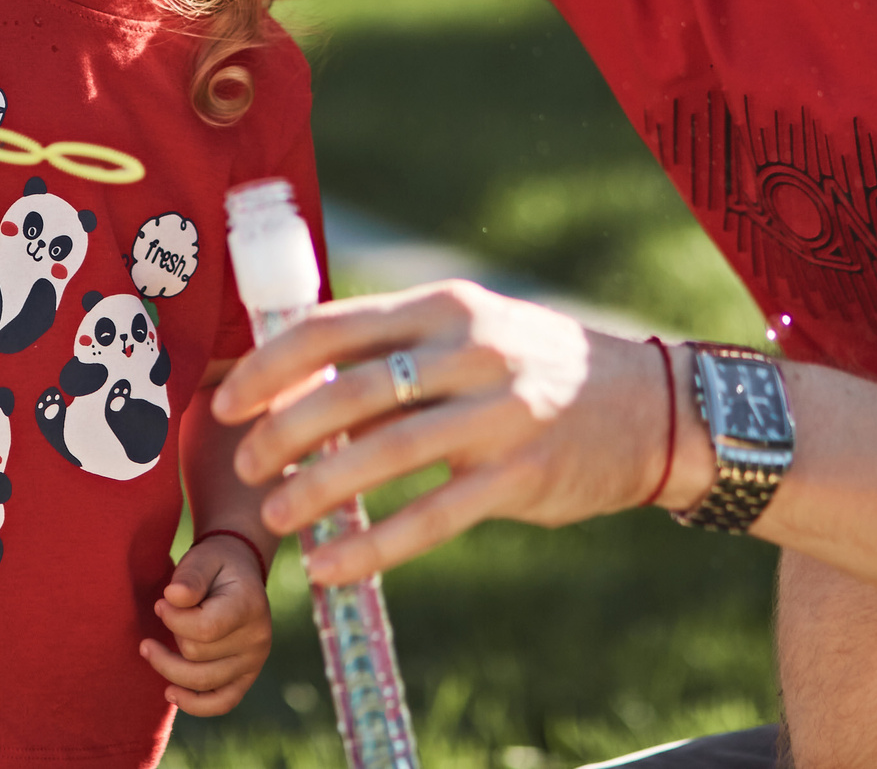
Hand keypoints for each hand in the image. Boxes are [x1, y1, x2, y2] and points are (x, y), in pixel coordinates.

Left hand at [139, 533, 273, 715]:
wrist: (239, 575)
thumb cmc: (215, 565)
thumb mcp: (203, 558)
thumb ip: (190, 576)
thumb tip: (173, 598)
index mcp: (250, 605)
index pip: (205, 629)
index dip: (173, 620)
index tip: (160, 603)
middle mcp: (257, 638)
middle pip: (197, 655)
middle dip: (173, 635)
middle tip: (165, 613)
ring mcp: (254, 661)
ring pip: (201, 681)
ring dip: (169, 668)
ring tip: (148, 649)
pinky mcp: (246, 677)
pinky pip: (221, 703)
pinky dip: (194, 704)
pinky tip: (170, 693)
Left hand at [211, 281, 700, 587]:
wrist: (649, 406)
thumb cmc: (533, 368)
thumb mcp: (470, 333)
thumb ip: (395, 350)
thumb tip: (295, 382)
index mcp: (445, 308)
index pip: (336, 326)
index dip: (271, 365)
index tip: (226, 400)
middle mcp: (472, 352)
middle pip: (353, 390)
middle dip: (284, 430)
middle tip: (245, 464)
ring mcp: (500, 414)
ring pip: (387, 454)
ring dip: (320, 489)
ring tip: (277, 517)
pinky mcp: (522, 476)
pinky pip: (433, 519)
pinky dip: (374, 547)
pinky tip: (332, 568)